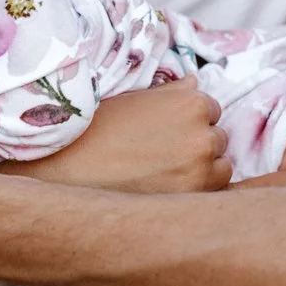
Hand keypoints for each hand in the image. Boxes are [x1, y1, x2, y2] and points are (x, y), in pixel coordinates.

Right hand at [0, 78, 230, 192]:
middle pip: (218, 140)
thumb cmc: (95, 131)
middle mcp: (204, 136)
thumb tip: (195, 83)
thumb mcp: (134, 99)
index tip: (166, 131)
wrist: (65, 173)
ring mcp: (202, 172)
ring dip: (203, 171)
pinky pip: (209, 196)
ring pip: (221, 169)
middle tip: (162, 154)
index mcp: (192, 104)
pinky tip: (165, 191)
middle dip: (197, 145)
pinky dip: (194, 193)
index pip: (210, 109)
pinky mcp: (191, 202)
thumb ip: (171, 93)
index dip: (188, 120)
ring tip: (163, 175)